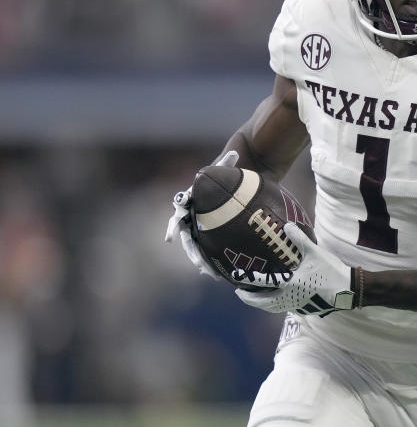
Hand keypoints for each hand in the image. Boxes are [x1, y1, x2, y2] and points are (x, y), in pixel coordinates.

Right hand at [163, 150, 238, 279]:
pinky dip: (212, 259)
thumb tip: (235, 153)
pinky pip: (209, 248)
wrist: (230, 179)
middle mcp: (190, 216)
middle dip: (192, 252)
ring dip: (201, 260)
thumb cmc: (225, 172)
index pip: (178, 218)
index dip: (173, 229)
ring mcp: (199, 225)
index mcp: (189, 202)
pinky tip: (219, 274)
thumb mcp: (225, 167)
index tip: (170, 240)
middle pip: (187, 238)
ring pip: (197, 246)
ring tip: (208, 273)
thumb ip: (227, 162)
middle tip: (198, 265)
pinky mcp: (210, 232)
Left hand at [235, 222, 355, 315]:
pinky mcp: (304, 309)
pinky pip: (283, 308)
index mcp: (289, 284)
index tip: (237, 277)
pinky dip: (274, 305)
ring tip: (254, 298)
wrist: (347, 290)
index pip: (263, 283)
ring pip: (273, 308)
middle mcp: (290, 298)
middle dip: (250, 299)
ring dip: (261, 304)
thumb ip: (299, 239)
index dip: (248, 280)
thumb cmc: (330, 271)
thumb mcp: (314, 253)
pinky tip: (276, 300)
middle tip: (240, 294)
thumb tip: (287, 226)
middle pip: (264, 303)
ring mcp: (297, 305)